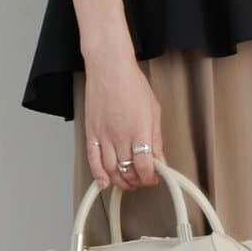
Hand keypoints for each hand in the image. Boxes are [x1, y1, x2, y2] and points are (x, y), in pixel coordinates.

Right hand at [83, 53, 162, 191]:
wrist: (110, 69)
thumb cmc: (131, 84)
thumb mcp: (154, 110)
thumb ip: (156, 138)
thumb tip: (159, 158)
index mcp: (139, 129)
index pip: (145, 165)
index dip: (150, 177)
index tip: (154, 177)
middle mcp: (121, 135)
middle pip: (128, 170)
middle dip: (137, 181)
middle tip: (142, 179)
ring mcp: (104, 135)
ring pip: (111, 170)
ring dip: (120, 181)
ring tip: (128, 181)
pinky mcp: (91, 133)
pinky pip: (93, 160)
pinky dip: (98, 175)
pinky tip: (104, 181)